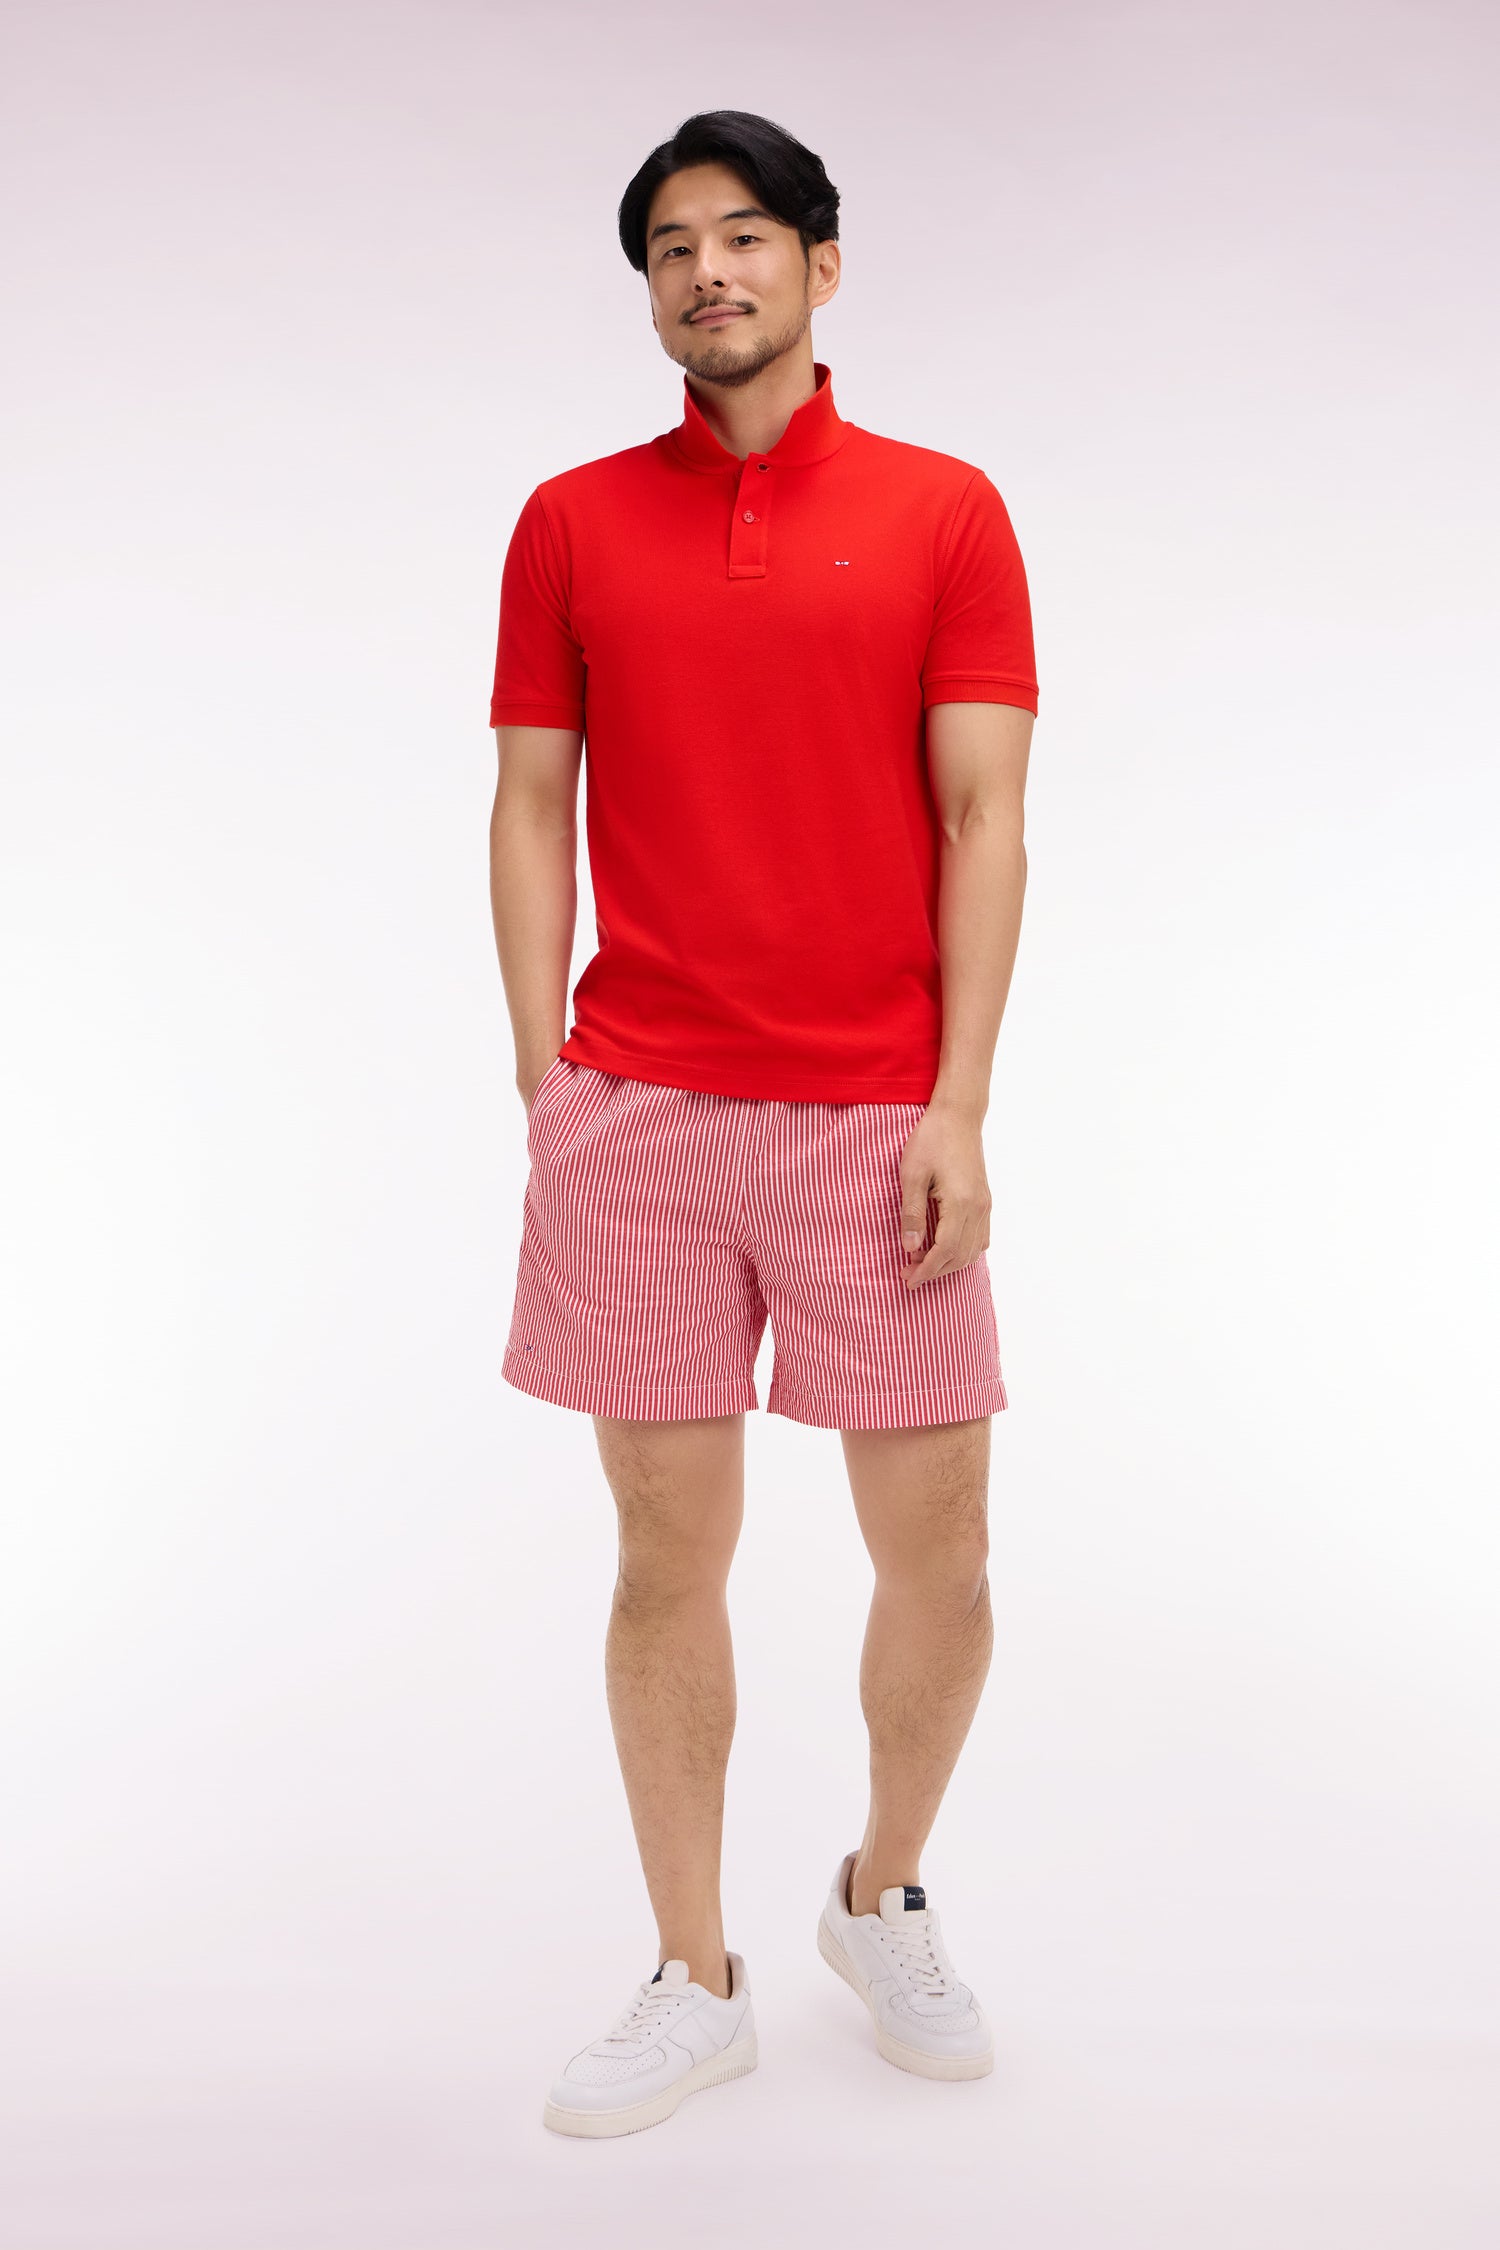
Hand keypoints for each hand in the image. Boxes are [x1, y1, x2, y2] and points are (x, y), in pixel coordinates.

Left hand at [897, 1103, 991, 1287]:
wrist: (958, 1115)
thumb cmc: (932, 1139)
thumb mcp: (912, 1175)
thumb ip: (912, 1213)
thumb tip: (910, 1248)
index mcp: (961, 1202)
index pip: (946, 1250)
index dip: (927, 1269)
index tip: (908, 1279)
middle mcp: (979, 1207)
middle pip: (961, 1255)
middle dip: (935, 1271)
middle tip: (908, 1274)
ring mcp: (985, 1204)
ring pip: (974, 1250)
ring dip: (949, 1263)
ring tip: (922, 1263)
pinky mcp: (985, 1200)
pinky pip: (981, 1237)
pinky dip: (964, 1251)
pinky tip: (944, 1250)